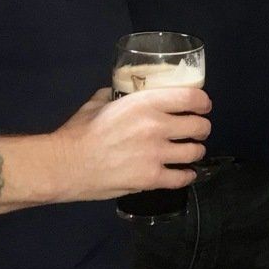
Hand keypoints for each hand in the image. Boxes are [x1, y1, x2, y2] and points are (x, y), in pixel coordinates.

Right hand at [53, 86, 211, 201]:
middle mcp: (156, 126)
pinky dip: (187, 175)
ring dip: (195, 151)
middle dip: (201, 128)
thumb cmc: (79, 131)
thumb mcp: (98, 103)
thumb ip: (116, 94)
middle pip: (199, 126)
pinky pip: (182, 177)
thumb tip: (123, 90)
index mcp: (144, 103)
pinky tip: (185, 173)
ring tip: (190, 152)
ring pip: (195, 152)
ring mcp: (155, 154)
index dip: (203, 102)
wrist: (65, 164)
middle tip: (196, 131)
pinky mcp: (151, 178)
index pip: (191, 98)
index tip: (203, 106)